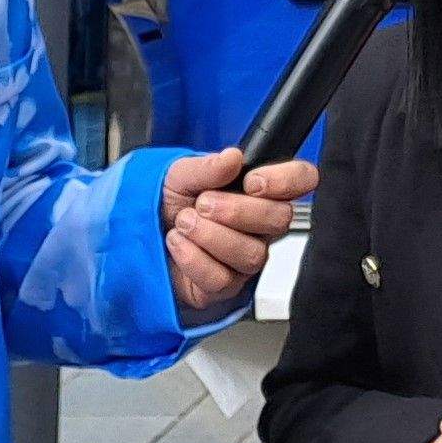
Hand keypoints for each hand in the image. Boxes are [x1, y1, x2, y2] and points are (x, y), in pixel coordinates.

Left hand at [160, 148, 318, 314]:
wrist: (140, 234)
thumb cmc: (166, 203)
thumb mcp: (179, 174)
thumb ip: (207, 165)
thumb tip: (232, 157)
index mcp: (258, 191)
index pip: (301, 181)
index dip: (286, 180)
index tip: (252, 181)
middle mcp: (260, 226)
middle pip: (280, 220)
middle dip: (236, 210)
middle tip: (202, 204)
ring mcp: (245, 258)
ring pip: (252, 254)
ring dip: (210, 235)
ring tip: (183, 223)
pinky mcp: (225, 286)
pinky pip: (222, 279)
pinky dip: (193, 258)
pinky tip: (178, 244)